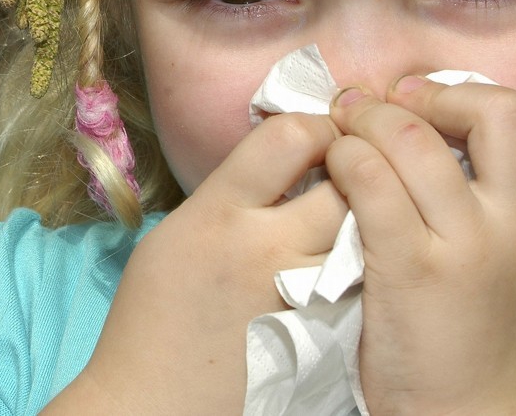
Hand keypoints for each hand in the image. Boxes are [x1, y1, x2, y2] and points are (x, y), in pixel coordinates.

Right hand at [45, 112, 348, 414]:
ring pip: (362, 236)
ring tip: (349, 222)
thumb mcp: (175, 236)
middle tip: (351, 172)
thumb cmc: (152, 318)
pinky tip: (343, 272)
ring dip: (362, 222)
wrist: (154, 402)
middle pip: (344, 184)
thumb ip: (228, 195)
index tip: (317, 136)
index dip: (315, 127)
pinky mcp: (323, 337)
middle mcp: (263, 249)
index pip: (288, 137)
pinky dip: (357, 271)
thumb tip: (278, 162)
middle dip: (354, 170)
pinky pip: (359, 286)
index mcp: (216, 213)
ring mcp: (299, 297)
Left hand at [326, 77, 515, 414]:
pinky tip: (332, 169)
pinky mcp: (410, 267)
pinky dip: (344, 158)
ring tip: (344, 126)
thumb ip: (505, 209)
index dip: (482, 97)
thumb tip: (446, 145)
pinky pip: (370, 181)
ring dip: (370, 118)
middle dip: (433, 92)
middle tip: (387, 103)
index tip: (435, 108)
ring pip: (416, 137)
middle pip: (495, 109)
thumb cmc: (484, 345)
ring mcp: (467, 243)